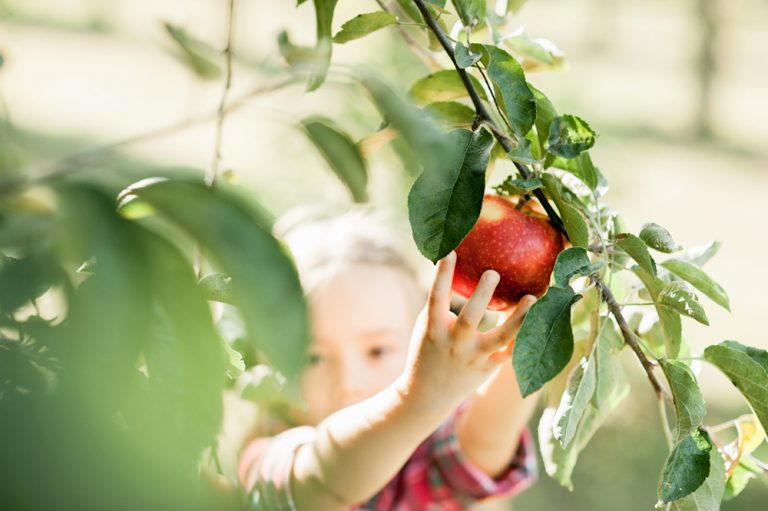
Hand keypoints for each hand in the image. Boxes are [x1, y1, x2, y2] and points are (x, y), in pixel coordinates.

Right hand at [396, 251, 535, 412]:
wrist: (426, 395)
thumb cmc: (428, 351)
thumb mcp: (426, 328)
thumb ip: (441, 305)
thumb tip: (461, 271)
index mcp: (433, 330)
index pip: (436, 298)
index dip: (442, 275)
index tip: (450, 252)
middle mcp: (453, 344)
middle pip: (469, 320)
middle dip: (481, 296)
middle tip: (493, 272)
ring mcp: (472, 358)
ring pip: (498, 338)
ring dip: (517, 318)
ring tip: (532, 298)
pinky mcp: (486, 369)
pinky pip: (509, 354)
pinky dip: (523, 339)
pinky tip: (539, 321)